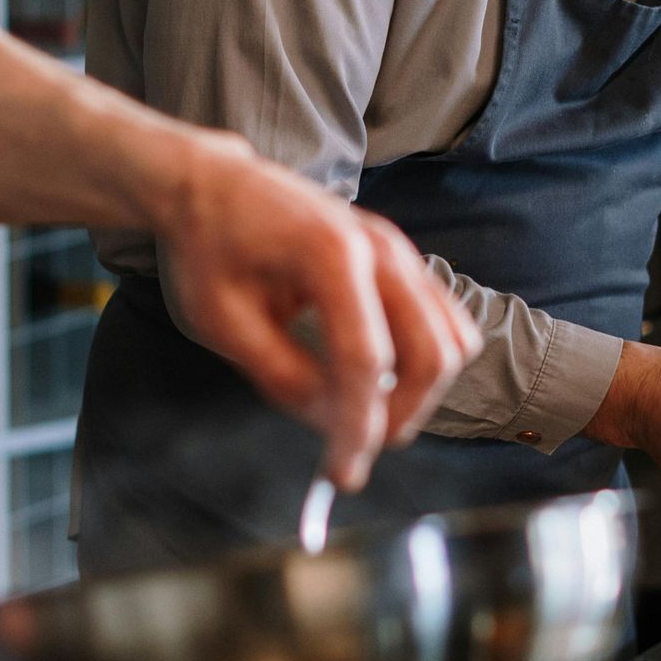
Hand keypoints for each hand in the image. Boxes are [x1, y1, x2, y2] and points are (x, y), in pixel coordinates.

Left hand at [158, 140, 480, 488]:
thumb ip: (281, 375)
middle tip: (352, 451)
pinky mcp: (402, 261)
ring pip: (451, 340)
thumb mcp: (221, 320)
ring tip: (360, 413)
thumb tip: (332, 425)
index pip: (366, 359)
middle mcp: (381, 248)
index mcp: (331, 253)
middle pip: (431, 353)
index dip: (358, 427)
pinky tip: (373, 381)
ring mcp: (399, 250)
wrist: (215, 185)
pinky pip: (444, 321)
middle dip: (400, 416)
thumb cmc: (208, 246)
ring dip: (418, 393)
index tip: (341, 475)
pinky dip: (422, 364)